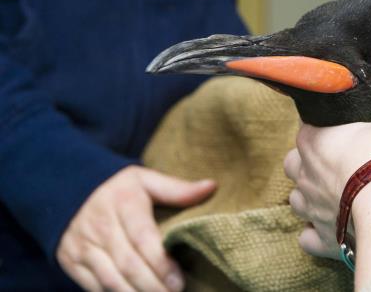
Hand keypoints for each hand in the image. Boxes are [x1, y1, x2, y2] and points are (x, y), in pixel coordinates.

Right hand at [56, 166, 216, 291]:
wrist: (67, 190)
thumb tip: (211, 187)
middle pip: (128, 264)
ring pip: (110, 280)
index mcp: (123, 203)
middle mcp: (100, 227)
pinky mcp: (71, 262)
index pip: (143, 238)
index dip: (161, 264)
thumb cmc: (119, 189)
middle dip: (152, 286)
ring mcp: (82, 246)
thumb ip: (177, 188)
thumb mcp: (146, 180)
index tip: (179, 281)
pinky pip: (93, 286)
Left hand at [284, 80, 370, 257]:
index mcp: (315, 140)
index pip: (309, 129)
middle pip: (298, 165)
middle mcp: (304, 174)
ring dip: (316, 198)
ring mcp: (310, 208)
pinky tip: (338, 225)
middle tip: (344, 164)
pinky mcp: (322, 237)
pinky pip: (311, 236)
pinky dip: (320, 232)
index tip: (346, 134)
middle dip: (314, 165)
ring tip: (342, 195)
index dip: (326, 131)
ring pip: (300, 200)